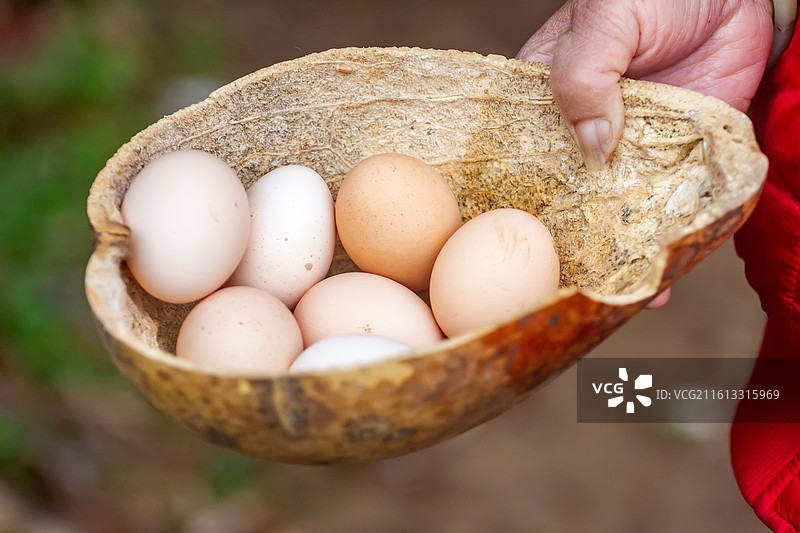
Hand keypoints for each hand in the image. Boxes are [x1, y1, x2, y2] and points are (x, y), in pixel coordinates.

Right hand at [517, 0, 772, 307]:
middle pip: (567, 195)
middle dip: (567, 241)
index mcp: (550, 98)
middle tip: (567, 285)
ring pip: (616, 208)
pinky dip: (665, 238)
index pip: (521, 155)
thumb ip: (584, 75)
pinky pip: (668, 203)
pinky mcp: (678, 155)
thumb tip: (592, 146)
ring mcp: (633, 147)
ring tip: (616, 291)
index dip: (514, 199)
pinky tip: (662, 279)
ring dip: (616, 251)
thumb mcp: (606, 19)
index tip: (511, 245)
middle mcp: (586, 129)